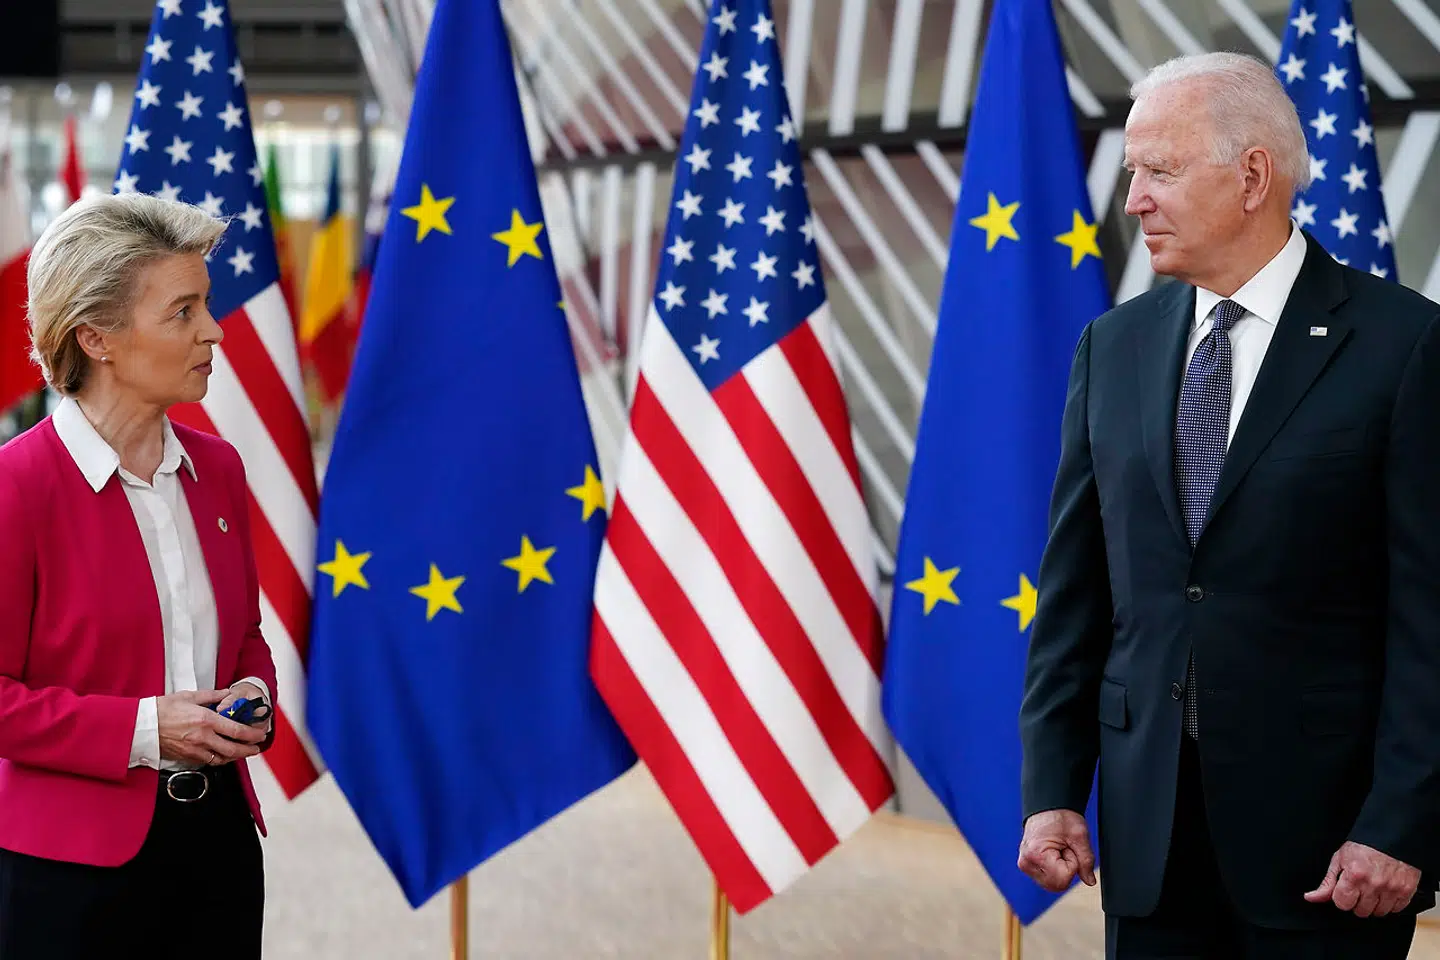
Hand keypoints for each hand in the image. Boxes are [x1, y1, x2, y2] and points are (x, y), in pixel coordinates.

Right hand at [156, 689, 265, 766]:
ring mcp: (195, 750)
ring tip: (244, 751)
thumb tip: (227, 694)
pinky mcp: (187, 757)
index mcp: (206, 720)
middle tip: (257, 747)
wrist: (141, 726)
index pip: (237, 731)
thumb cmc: (162, 709)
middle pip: (233, 749)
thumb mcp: (189, 696)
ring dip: (236, 756)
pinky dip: (220, 759)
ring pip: (222, 758)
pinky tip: (225, 755)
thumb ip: (212, 696)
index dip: (252, 735)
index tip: (260, 734)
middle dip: (249, 749)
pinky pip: (209, 761)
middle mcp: (203, 737)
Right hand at [1018, 809, 1096, 892]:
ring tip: (1058, 850)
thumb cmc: (1060, 816)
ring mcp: (1025, 865)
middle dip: (1067, 870)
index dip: (1073, 865)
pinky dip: (1054, 870)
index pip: (1063, 879)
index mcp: (1036, 855)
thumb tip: (1090, 881)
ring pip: (1051, 884)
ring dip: (1061, 871)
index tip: (1068, 848)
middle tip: (1064, 849)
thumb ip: (1087, 861)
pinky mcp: (1027, 865)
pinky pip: (1046, 878)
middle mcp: (1026, 863)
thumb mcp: (1079, 836)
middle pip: (1056, 885)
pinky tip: (1053, 854)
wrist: (1047, 806)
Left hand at [1304, 841, 1419, 916]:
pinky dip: (1390, 903)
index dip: (1342, 897)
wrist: (1391, 836)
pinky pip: (1396, 910)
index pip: (1342, 904)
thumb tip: (1311, 898)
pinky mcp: (1407, 891)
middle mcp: (1374, 884)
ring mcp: (1392, 889)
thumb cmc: (1363, 846)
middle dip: (1357, 902)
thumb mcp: (1339, 860)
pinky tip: (1386, 890)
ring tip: (1373, 888)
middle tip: (1360, 888)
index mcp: (1354, 876)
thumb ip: (1327, 882)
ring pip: (1378, 913)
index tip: (1345, 889)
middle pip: (1361, 911)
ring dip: (1374, 904)